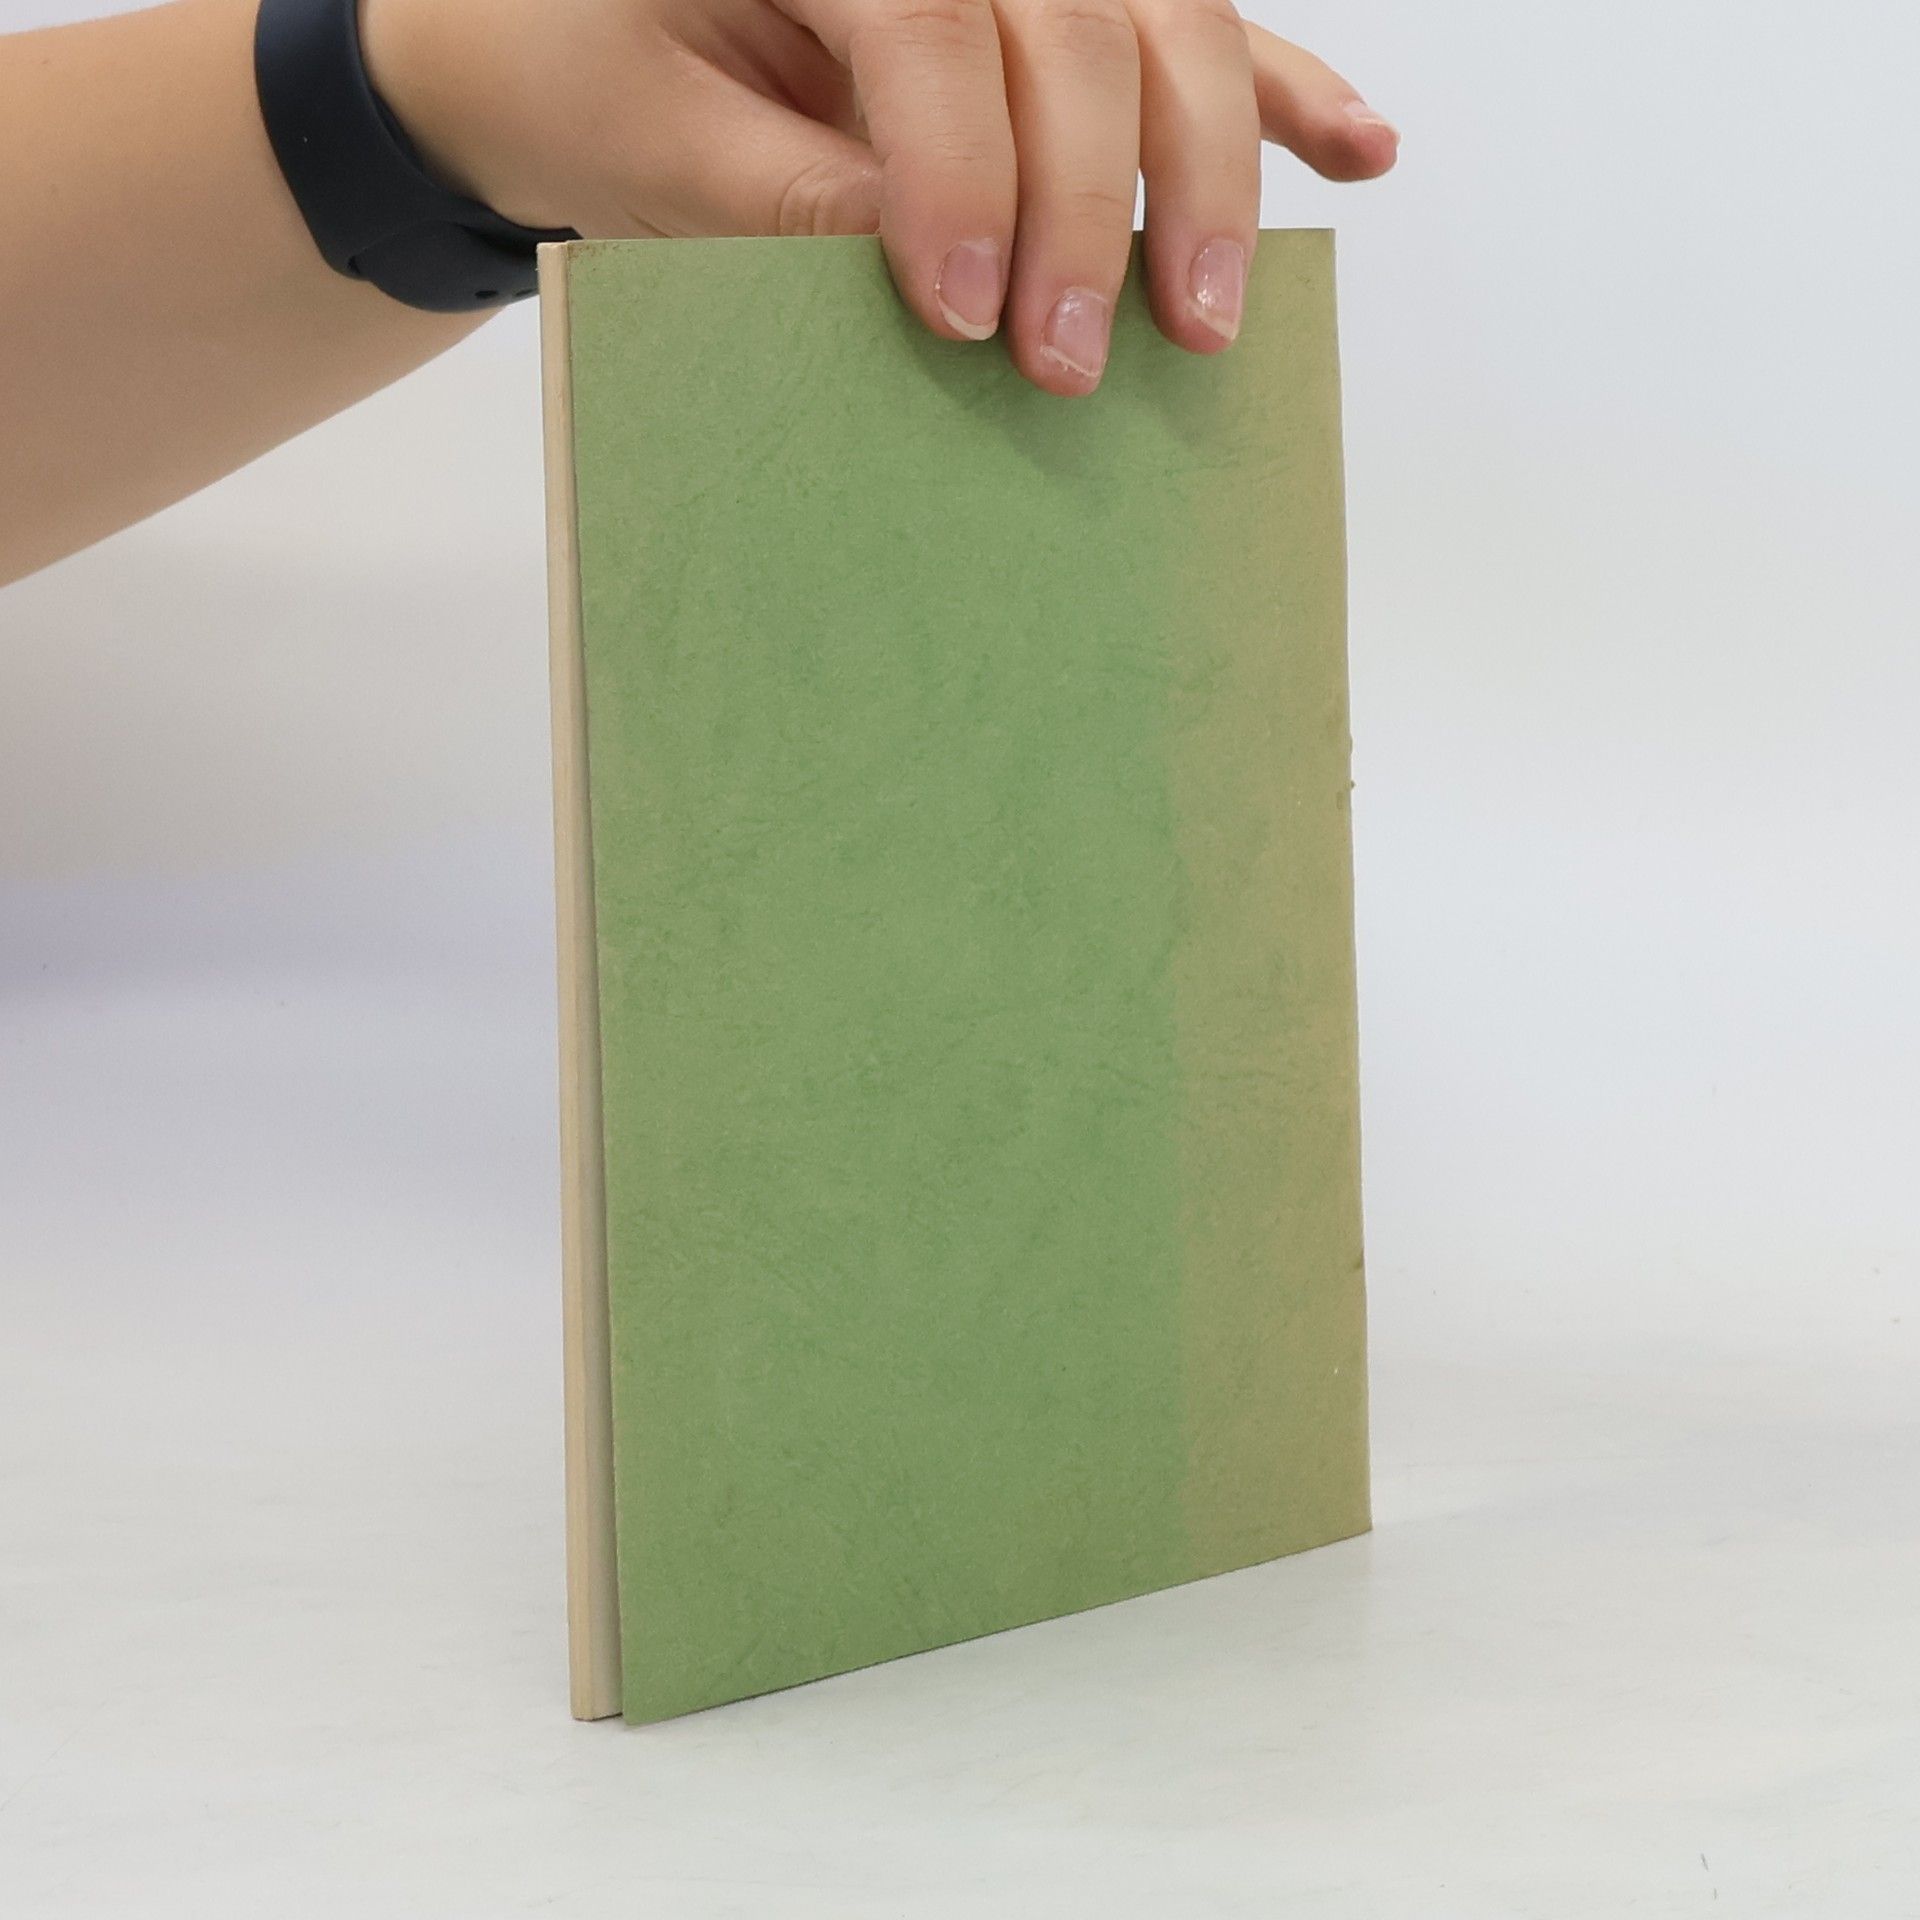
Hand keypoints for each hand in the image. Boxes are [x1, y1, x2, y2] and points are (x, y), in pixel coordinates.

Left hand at [372, 0, 1396, 395]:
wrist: (543, 39)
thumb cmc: (574, 82)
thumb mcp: (649, 156)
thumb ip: (792, 205)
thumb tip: (955, 272)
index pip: (926, 18)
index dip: (964, 169)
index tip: (969, 315)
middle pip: (1076, 16)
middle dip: (1095, 201)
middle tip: (1081, 363)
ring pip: (1158, 17)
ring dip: (1207, 162)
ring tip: (1212, 312)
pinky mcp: (1038, 3)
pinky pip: (1179, 24)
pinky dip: (1278, 87)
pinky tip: (1357, 149)